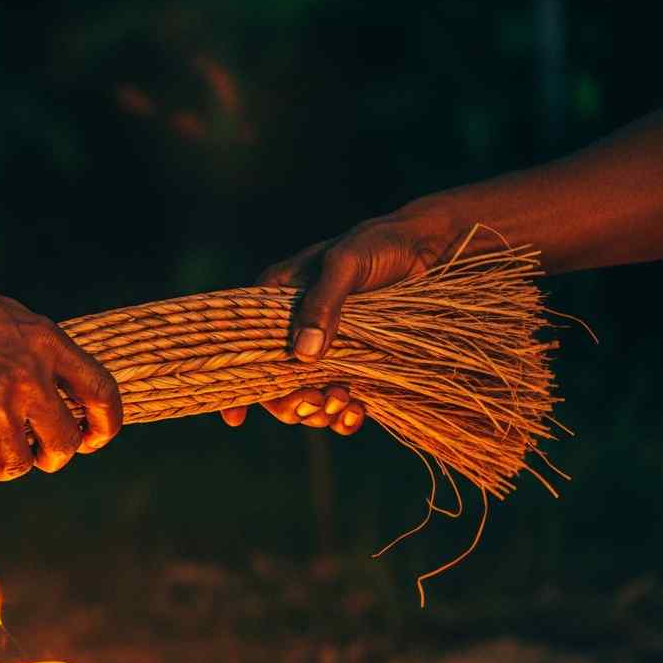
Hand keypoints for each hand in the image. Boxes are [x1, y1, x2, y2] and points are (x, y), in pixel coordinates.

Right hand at [0, 270, 121, 493]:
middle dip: (51, 458)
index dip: (105, 426)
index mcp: (48, 344)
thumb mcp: (10, 319)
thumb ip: (41, 354)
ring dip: (1, 467)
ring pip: (17, 467)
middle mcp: (29, 378)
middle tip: (34, 455)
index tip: (91, 439)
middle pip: (63, 445)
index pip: (102, 394)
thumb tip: (65, 393)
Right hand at [221, 206, 451, 428]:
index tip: (236, 417)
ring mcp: (321, 353)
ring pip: (305, 400)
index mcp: (273, 303)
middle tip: (316, 400)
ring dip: (320, 411)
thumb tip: (303, 354)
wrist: (427, 249)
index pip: (242, 347)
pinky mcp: (352, 367)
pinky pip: (338, 405)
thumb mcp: (345, 265)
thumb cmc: (378, 245)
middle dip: (291, 402)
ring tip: (343, 399)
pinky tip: (356, 411)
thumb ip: (322, 304)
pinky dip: (343, 417)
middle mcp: (291, 331)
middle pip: (273, 385)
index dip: (237, 384)